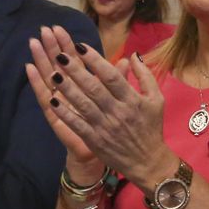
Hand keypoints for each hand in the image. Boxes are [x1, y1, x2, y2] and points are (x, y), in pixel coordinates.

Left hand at [28, 26, 167, 189]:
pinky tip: (52, 100)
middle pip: (94, 87)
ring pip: (83, 104)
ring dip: (67, 88)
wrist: (148, 162)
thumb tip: (133, 55)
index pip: (111, 76)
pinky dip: (65, 112)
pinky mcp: (95, 140)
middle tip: (59, 54)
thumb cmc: (151, 127)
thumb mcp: (156, 99)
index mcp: (132, 99)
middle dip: (76, 70)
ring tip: (53, 73)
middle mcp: (117, 111)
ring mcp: (105, 126)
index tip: (80, 46)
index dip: (95, 60)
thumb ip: (145, 75)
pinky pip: (77, 124)